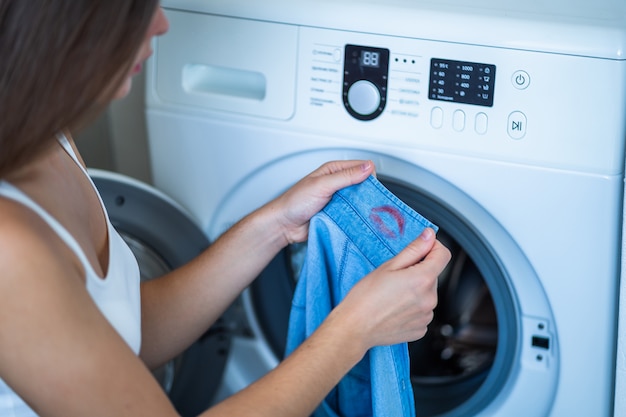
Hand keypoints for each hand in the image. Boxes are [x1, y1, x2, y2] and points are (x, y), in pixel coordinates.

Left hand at [269, 160, 374, 244]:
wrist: (284, 225)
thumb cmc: (295, 202)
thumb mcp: (322, 185)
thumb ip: (345, 176)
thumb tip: (367, 167)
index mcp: (334, 171)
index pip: (362, 168)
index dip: (369, 177)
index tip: (369, 189)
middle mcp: (338, 184)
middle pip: (364, 186)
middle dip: (367, 194)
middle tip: (364, 203)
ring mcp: (339, 200)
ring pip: (360, 202)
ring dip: (361, 208)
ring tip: (359, 213)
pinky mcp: (339, 214)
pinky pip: (354, 215)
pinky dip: (356, 218)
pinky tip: (355, 221)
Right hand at [332, 228, 450, 350]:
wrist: (355, 327)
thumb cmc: (366, 297)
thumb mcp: (388, 266)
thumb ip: (414, 249)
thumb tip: (429, 236)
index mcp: (422, 279)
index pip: (443, 255)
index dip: (433, 247)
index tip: (422, 248)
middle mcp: (429, 299)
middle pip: (432, 276)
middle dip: (418, 272)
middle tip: (394, 278)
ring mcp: (426, 316)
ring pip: (427, 294)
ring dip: (415, 291)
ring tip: (392, 296)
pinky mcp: (421, 329)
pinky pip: (422, 311)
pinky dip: (412, 308)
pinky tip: (395, 308)